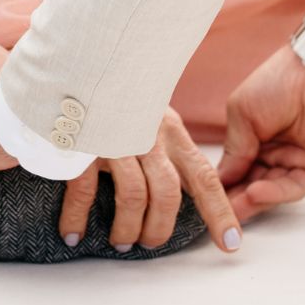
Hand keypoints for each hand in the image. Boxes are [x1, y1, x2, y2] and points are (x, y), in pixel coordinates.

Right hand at [58, 106, 241, 254]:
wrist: (80, 61)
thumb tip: (174, 190)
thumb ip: (165, 144)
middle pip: (168, 193)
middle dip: (160, 228)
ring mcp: (116, 139)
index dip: (219, 212)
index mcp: (170, 130)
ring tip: (121, 241)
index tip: (231, 243)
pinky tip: (74, 233)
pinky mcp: (84, 143)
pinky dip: (79, 218)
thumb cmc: (115, 94)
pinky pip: (85, 191)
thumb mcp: (150, 113)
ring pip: (133, 197)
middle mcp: (148, 135)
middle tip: (148, 243)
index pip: (203, 176)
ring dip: (127, 228)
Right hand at [220, 21, 304, 221]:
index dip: (223, 184)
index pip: (238, 167)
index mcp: (258, 135)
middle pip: (253, 183)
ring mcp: (297, 161)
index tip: (204, 200)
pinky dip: (275, 192)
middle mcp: (277, 151)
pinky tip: (255, 192)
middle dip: (235, 199)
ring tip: (232, 209)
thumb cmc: (278, 82)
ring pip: (271, 190)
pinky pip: (294, 187)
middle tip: (217, 215)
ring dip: (252, 199)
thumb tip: (221, 179)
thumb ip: (234, 148)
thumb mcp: (244, 112)